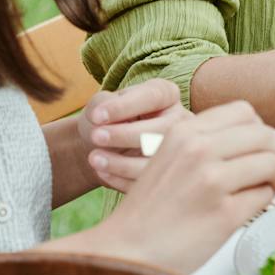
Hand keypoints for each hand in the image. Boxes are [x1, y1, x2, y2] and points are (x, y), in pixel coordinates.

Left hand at [78, 79, 192, 192]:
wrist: (102, 146)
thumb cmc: (105, 118)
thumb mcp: (101, 103)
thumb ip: (102, 104)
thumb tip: (100, 116)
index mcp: (167, 94)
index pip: (153, 96)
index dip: (125, 107)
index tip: (96, 115)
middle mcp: (180, 120)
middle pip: (163, 129)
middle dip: (126, 134)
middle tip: (95, 137)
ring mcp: (178, 149)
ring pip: (159, 158)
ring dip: (123, 162)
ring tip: (94, 158)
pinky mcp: (168, 173)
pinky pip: (149, 179)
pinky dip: (122, 179)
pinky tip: (102, 171)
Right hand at [100, 100, 274, 272]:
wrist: (126, 250)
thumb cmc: (151, 211)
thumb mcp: (171, 159)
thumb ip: (213, 143)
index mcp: (184, 131)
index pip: (243, 112)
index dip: (261, 129)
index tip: (266, 145)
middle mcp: (198, 149)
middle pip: (265, 136)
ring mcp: (211, 180)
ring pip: (271, 163)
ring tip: (266, 189)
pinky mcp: (224, 213)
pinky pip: (265, 196)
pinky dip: (265, 201)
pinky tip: (248, 208)